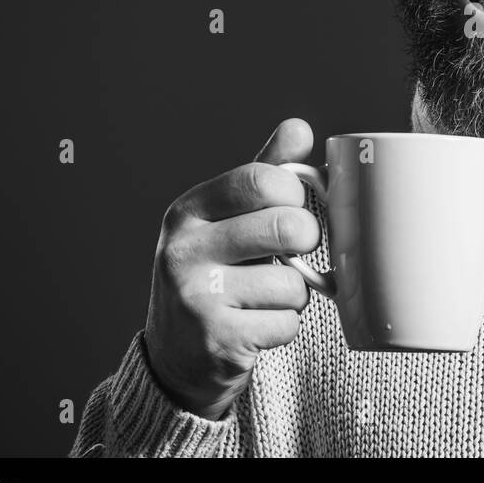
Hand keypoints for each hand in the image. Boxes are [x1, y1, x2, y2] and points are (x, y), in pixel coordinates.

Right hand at [143, 118, 320, 420]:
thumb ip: (265, 173)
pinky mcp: (216, 340)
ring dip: (295, 293)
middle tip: (295, 249)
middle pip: (285, 226)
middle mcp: (183, 250)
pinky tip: (258, 324)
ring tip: (267, 295)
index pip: (261, 179)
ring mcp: (195, 297)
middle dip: (306, 239)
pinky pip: (287, 324)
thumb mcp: (228, 218)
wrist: (177, 355)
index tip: (293, 206)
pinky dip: (285, 326)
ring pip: (293, 283)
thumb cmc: (215, 271)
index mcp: (188, 211)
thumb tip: (299, 128)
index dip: (294, 193)